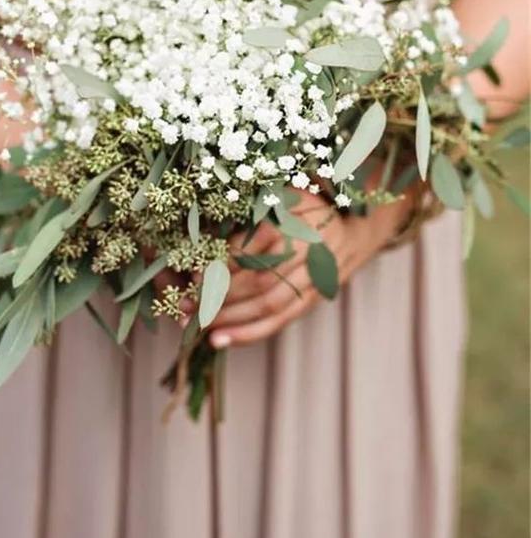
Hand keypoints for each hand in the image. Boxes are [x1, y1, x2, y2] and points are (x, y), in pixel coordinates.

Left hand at [204, 187, 414, 347]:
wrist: (353, 227)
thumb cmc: (302, 206)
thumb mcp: (276, 197)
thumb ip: (244, 210)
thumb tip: (197, 230)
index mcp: (290, 221)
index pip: (249, 250)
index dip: (218, 266)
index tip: (191, 276)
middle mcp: (304, 252)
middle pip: (257, 281)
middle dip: (217, 298)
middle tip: (185, 306)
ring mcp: (312, 279)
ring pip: (268, 305)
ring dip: (230, 320)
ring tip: (198, 326)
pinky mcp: (313, 300)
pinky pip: (280, 321)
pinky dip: (249, 334)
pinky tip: (221, 340)